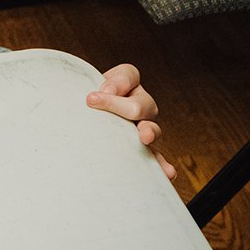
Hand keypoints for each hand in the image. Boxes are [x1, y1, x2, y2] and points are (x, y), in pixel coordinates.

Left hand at [87, 63, 173, 178]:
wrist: (81, 120)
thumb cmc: (82, 101)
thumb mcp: (84, 86)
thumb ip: (90, 86)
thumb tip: (94, 98)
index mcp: (128, 82)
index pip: (129, 76)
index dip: (117, 83)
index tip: (95, 95)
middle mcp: (140, 102)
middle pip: (140, 103)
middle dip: (123, 108)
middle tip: (108, 111)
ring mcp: (145, 126)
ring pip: (152, 128)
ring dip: (149, 132)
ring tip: (145, 137)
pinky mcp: (143, 148)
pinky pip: (155, 156)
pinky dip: (161, 164)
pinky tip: (168, 173)